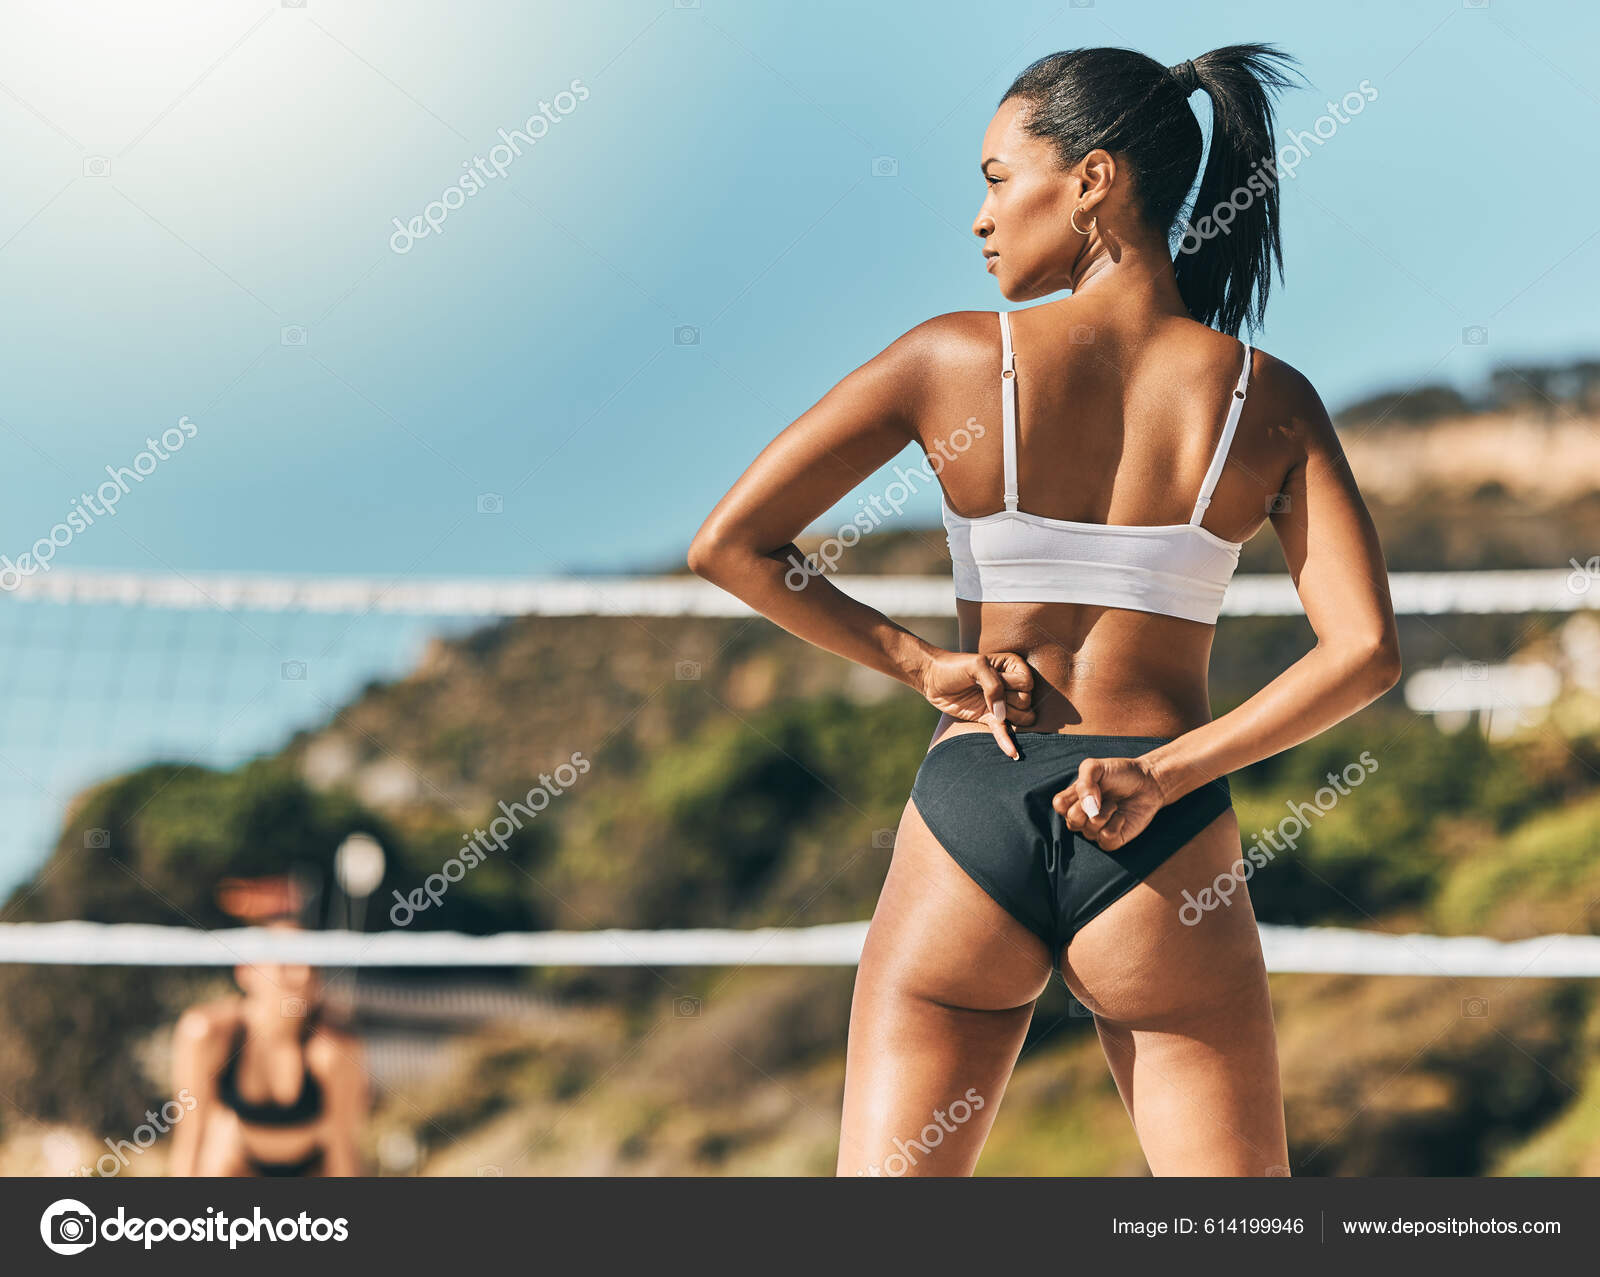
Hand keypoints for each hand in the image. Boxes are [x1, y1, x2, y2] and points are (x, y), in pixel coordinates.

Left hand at [918, 649, 1034, 757]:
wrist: (933, 678)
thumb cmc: (955, 666)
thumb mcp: (976, 665)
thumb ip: (993, 684)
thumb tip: (1001, 713)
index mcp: (1013, 667)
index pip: (1027, 683)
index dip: (1011, 683)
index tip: (994, 676)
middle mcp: (1012, 686)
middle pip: (1026, 702)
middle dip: (1008, 699)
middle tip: (985, 690)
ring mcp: (1001, 704)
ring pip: (1020, 717)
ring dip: (1006, 715)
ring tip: (987, 704)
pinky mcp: (989, 718)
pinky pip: (1003, 732)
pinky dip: (1007, 742)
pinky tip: (1012, 753)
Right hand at [1052, 755, 1166, 849]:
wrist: (1149, 782)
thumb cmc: (1121, 773)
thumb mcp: (1097, 767)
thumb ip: (1084, 782)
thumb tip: (1087, 807)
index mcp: (1074, 798)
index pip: (1058, 806)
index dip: (1071, 799)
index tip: (1088, 787)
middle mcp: (1082, 815)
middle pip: (1072, 821)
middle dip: (1091, 807)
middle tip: (1105, 796)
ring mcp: (1096, 829)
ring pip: (1089, 831)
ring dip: (1106, 814)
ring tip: (1115, 804)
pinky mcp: (1112, 839)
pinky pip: (1105, 840)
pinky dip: (1116, 826)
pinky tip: (1121, 817)